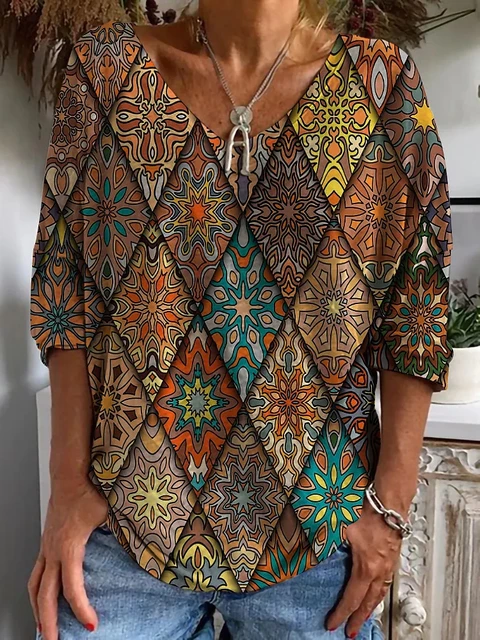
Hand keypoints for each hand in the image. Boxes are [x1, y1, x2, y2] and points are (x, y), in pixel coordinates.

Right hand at [27, 479, 107, 639]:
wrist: (68, 475)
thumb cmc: (88, 491)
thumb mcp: (110, 512)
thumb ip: (123, 530)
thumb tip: (145, 542)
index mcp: (69, 547)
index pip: (72, 587)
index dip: (82, 609)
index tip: (92, 625)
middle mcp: (53, 551)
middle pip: (45, 596)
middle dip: (50, 623)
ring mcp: (46, 548)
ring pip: (35, 587)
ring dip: (38, 611)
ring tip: (44, 630)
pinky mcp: (46, 545)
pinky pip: (35, 574)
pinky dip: (36, 593)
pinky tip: (42, 600)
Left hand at [326, 500, 402, 637]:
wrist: (390, 503)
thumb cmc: (368, 512)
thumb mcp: (342, 527)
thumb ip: (328, 540)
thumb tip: (312, 545)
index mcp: (366, 567)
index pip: (351, 598)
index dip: (341, 613)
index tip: (333, 624)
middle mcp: (379, 570)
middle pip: (368, 603)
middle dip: (358, 619)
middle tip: (351, 632)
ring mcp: (388, 565)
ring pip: (379, 594)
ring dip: (370, 608)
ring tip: (363, 617)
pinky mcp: (392, 558)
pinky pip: (385, 583)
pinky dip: (378, 594)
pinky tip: (375, 593)